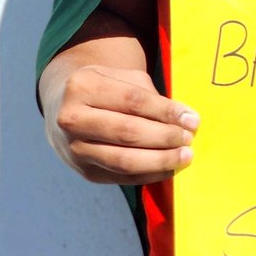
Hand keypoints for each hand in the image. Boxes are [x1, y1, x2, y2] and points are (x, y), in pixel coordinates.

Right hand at [43, 64, 199, 184]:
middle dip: (163, 137)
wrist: (64, 108)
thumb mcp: (123, 79)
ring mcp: (75, 149)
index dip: (164, 111)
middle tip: (188, 138)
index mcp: (83, 86)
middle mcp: (72, 119)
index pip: (132, 101)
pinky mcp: (83, 172)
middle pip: (126, 132)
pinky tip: (169, 169)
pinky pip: (121, 177)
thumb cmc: (105, 89)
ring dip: (159, 160)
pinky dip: (148, 174)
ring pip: (123, 160)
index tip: (191, 118)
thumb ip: (150, 97)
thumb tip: (185, 120)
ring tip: (184, 156)